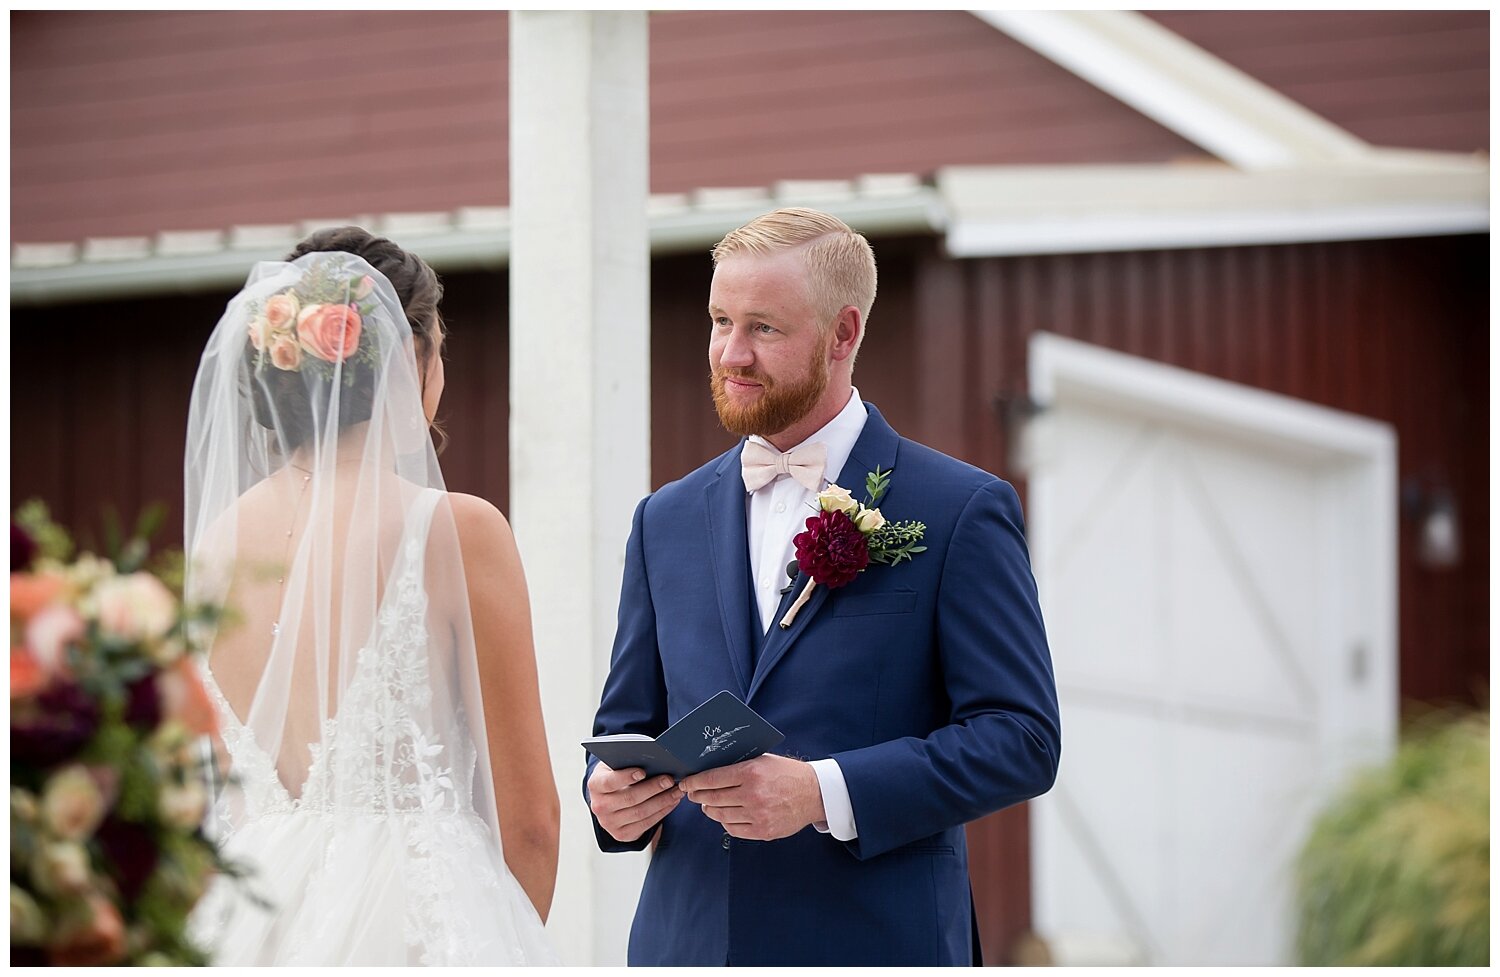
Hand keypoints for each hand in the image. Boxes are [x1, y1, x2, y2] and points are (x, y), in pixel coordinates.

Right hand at [588, 762, 682, 843]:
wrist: (608, 798)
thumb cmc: (616, 775)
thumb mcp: (614, 764)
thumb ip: (627, 761)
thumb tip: (652, 757)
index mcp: (595, 785)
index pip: (609, 782)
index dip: (626, 777)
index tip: (643, 771)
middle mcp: (599, 806)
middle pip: (629, 798)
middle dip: (653, 788)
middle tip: (669, 779)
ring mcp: (610, 823)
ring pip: (641, 813)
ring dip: (662, 801)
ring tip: (676, 791)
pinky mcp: (622, 834)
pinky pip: (646, 824)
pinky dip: (662, 812)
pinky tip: (672, 802)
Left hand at [680, 754, 823, 841]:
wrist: (813, 794)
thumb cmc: (787, 774)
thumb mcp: (763, 760)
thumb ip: (739, 766)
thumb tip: (711, 769)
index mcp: (751, 773)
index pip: (713, 778)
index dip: (695, 782)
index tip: (686, 783)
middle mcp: (753, 794)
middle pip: (713, 797)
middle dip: (699, 796)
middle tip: (693, 794)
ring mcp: (757, 815)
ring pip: (721, 815)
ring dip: (710, 809)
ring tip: (707, 804)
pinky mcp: (762, 830)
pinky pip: (733, 829)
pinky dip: (724, 822)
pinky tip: (724, 815)